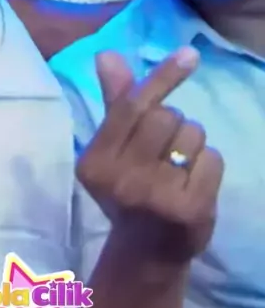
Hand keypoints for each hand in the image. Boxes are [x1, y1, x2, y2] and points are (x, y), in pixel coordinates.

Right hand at [77, 47, 223, 262]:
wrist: (147, 253)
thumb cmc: (130, 189)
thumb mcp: (115, 149)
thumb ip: (115, 102)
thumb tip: (107, 54)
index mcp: (94, 162)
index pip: (131, 106)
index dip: (162, 77)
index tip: (190, 55)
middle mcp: (119, 180)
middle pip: (166, 117)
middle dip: (174, 124)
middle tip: (165, 150)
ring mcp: (154, 196)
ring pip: (192, 135)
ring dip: (193, 144)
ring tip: (178, 169)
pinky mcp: (188, 209)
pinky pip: (212, 159)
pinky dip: (209, 165)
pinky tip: (194, 185)